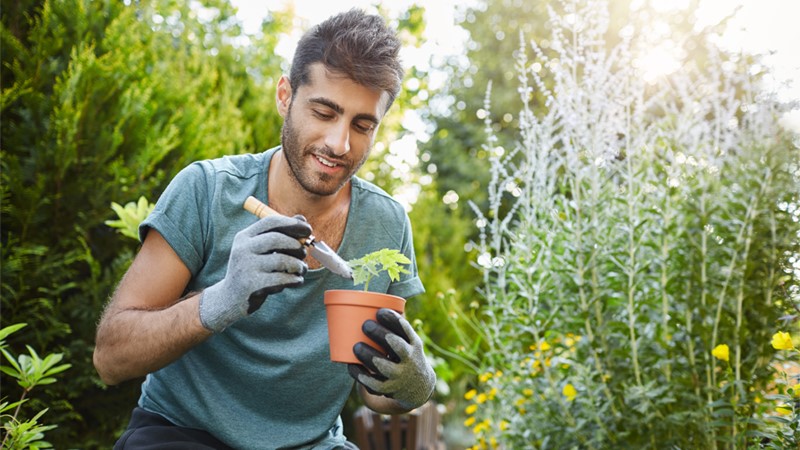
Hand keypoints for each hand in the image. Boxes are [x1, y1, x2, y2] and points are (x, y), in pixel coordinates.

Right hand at [199, 215, 311, 331]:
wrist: (230, 299)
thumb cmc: (252, 270)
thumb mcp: (261, 250)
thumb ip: (280, 234)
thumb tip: (302, 219)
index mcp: (244, 237)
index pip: (270, 222)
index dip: (292, 223)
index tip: (308, 230)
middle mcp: (242, 249)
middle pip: (276, 239)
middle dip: (296, 245)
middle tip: (304, 253)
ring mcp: (246, 267)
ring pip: (281, 260)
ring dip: (297, 265)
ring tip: (301, 269)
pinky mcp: (252, 285)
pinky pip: (281, 279)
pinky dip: (294, 279)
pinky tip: (296, 281)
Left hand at [348, 308, 435, 409]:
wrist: (419, 387)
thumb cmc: (406, 355)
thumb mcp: (410, 341)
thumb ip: (394, 327)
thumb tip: (368, 302)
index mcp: (414, 344)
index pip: (405, 330)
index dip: (392, 319)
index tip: (379, 312)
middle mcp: (410, 360)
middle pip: (396, 346)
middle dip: (380, 334)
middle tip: (366, 325)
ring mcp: (400, 376)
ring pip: (383, 366)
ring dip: (368, 355)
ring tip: (356, 346)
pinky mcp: (389, 389)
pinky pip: (373, 384)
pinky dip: (361, 374)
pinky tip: (351, 366)